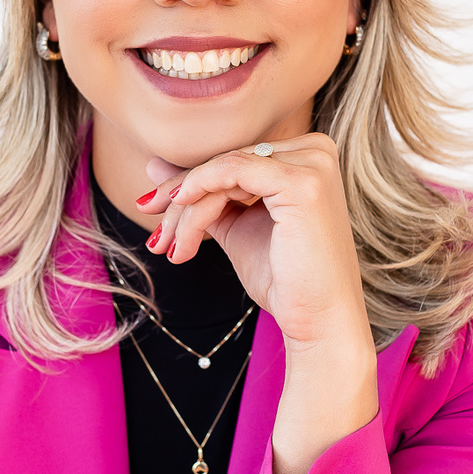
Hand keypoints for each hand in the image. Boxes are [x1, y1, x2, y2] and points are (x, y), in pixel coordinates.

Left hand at [138, 135, 378, 473]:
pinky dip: (199, 191)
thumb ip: (202, 193)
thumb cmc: (285, 280)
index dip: (187, 184)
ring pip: (224, 171)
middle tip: (155, 235)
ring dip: (187, 210)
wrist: (319, 322)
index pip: (232, 161)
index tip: (152, 210)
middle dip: (180, 200)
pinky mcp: (302, 182)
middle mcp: (314, 151)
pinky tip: (181, 216)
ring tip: (170, 247)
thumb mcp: (234, 226)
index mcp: (306, 157)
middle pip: (226, 163)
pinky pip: (232, 172)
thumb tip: (154, 165)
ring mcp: (312, 164)